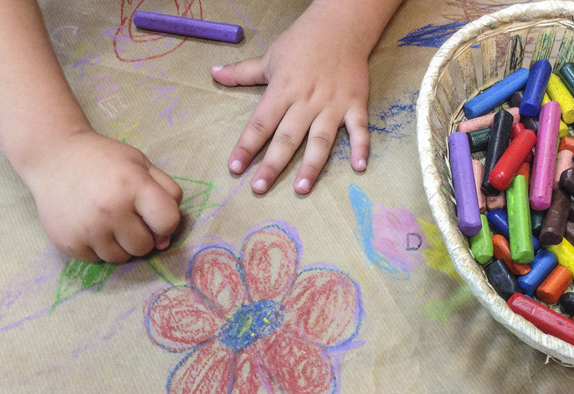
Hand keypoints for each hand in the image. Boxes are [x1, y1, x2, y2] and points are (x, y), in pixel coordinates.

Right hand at [22, 131, 182, 262]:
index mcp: (133, 185)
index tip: (154, 215)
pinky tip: (90, 225)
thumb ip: (168, 195)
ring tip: (108, 220)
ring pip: (122, 258)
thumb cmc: (105, 160)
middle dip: (142, 234)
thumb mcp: (143, 164)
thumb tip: (165, 240)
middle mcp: (110, 210)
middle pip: (145, 247)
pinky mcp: (68, 244)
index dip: (166, 222)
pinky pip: (97, 260)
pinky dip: (98, 247)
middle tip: (127, 215)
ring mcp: (87, 229)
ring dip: (121, 244)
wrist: (53, 157)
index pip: (167, 222)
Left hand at [211, 4, 370, 194]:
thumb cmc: (303, 41)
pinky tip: (359, 168)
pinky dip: (361, 147)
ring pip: (320, 139)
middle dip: (272, 164)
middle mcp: (306, 101)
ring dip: (311, 165)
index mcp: (282, 90)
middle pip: (287, 138)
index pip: (260, 123)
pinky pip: (359, 129)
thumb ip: (242, 72)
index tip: (235, 167)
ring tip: (301, 189)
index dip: (246, 146)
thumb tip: (213, 74)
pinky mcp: (355, 104)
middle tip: (259, 188)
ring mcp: (332, 104)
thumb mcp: (270, 56)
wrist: (342, 25)